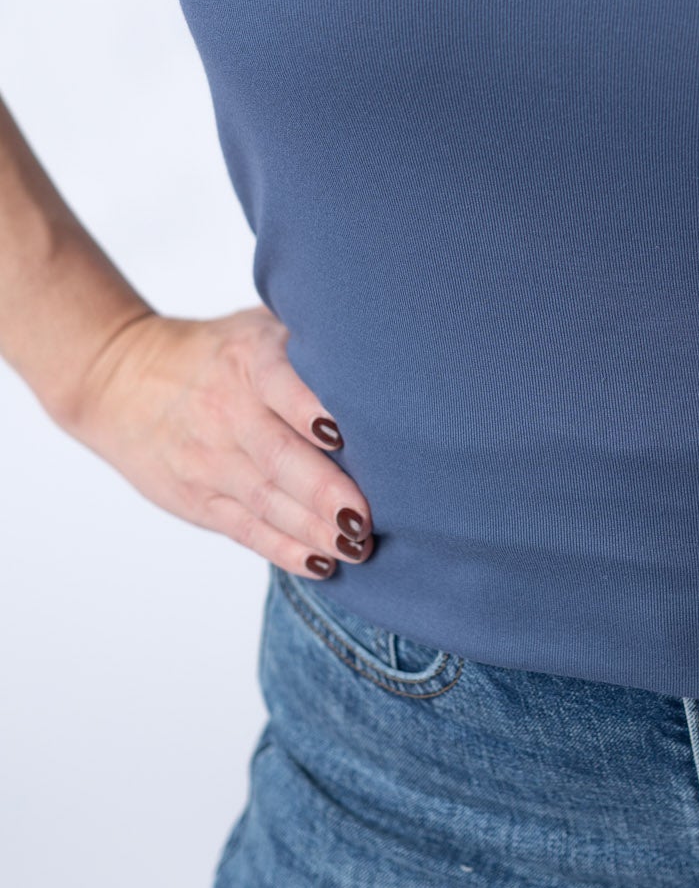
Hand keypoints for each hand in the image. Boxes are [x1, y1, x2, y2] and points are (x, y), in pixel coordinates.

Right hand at [56, 304, 373, 580]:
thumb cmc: (218, 350)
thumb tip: (385, 345)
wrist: (124, 379)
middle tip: (367, 515)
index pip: (281, 383)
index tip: (347, 433)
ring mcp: (209, 459)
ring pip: (266, 500)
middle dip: (324, 490)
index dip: (313, 408)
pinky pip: (245, 528)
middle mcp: (227, 410)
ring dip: (313, 528)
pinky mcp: (199, 497)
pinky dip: (283, 549)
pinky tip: (320, 562)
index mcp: (247, 359)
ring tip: (356, 545)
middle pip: (278, 455)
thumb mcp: (256, 324)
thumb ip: (309, 336)